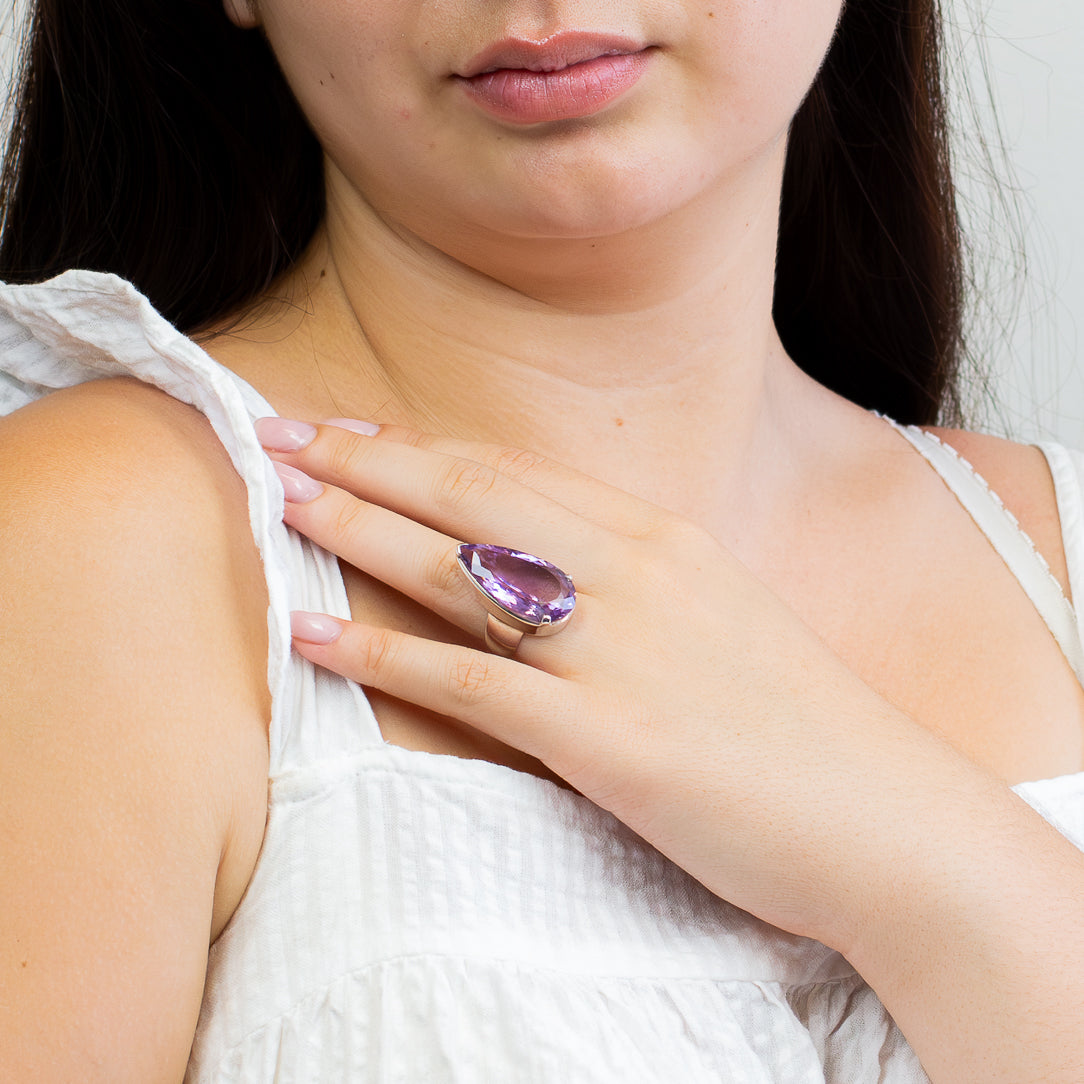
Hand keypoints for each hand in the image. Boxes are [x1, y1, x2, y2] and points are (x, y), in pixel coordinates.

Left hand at [255, 417, 944, 941]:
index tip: (350, 427)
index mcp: (662, 537)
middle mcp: (632, 572)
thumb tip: (545, 567)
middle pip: (474, 495)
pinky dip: (381, 655)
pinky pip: (468, 684)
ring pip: (456, 571)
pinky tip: (312, 635)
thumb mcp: (715, 614)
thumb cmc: (797, 719)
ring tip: (276, 505)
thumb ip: (630, 581)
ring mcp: (615, 650)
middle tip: (277, 433)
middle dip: (365, 460)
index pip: (516, 469)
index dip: (421, 445)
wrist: (882, 816)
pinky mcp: (604, 737)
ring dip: (356, 532)